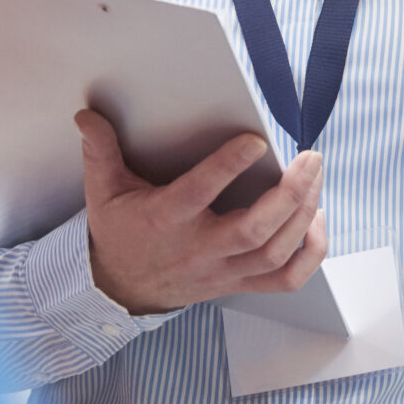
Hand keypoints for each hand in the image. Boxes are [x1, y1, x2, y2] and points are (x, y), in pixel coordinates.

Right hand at [76, 111, 328, 314]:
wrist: (122, 289)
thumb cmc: (120, 233)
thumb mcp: (103, 191)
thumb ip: (100, 151)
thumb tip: (86, 115)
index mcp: (164, 220)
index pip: (198, 193)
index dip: (227, 167)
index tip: (255, 138)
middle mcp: (199, 249)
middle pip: (253, 231)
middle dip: (289, 194)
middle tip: (309, 157)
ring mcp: (223, 271)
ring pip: (274, 252)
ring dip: (304, 215)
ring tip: (315, 176)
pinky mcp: (239, 283)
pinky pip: (286, 280)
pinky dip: (310, 254)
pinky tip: (317, 220)